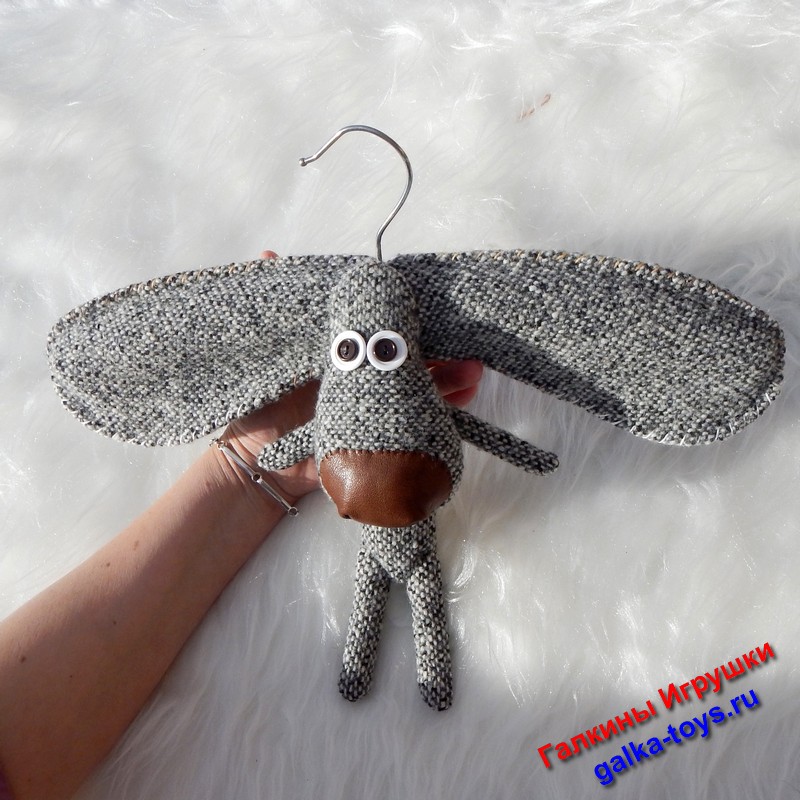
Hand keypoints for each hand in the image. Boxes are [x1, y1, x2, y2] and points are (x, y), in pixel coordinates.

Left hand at [219, 251, 483, 503]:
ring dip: (449, 375)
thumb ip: (272, 311)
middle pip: (406, 355)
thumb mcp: (266, 353)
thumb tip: (266, 251)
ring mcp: (376, 406)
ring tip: (472, 369)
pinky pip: (420, 419)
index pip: (379, 328)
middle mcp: (363, 376)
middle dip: (437, 345)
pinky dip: (446, 407)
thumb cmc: (260, 406)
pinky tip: (467, 393)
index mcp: (341, 354)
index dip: (405, 315)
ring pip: (419, 385)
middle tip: (463, 336)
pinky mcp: (384, 436)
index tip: (430, 301)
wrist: (256, 467)